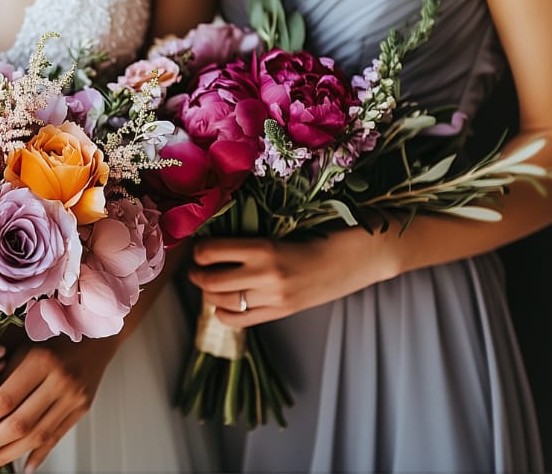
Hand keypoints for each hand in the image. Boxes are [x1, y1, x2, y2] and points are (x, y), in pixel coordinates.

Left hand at [0, 337, 117, 473]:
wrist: (93, 337)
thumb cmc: (48, 339)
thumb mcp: (20, 346)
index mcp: (40, 361)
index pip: (3, 400)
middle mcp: (60, 381)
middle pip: (18, 424)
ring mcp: (74, 398)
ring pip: (36, 436)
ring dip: (5, 455)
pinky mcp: (82, 410)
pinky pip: (56, 438)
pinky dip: (37, 455)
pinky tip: (20, 468)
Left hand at [188, 227, 403, 327]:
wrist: (355, 258)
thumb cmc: (320, 234)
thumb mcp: (282, 230)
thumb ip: (250, 240)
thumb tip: (213, 242)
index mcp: (264, 248)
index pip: (210, 251)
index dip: (198, 250)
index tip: (199, 246)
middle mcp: (265, 275)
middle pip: (209, 279)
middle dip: (196, 273)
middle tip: (196, 268)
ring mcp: (273, 298)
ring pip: (220, 300)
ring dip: (207, 292)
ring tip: (208, 283)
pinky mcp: (281, 312)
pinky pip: (238, 320)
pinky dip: (223, 313)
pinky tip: (223, 305)